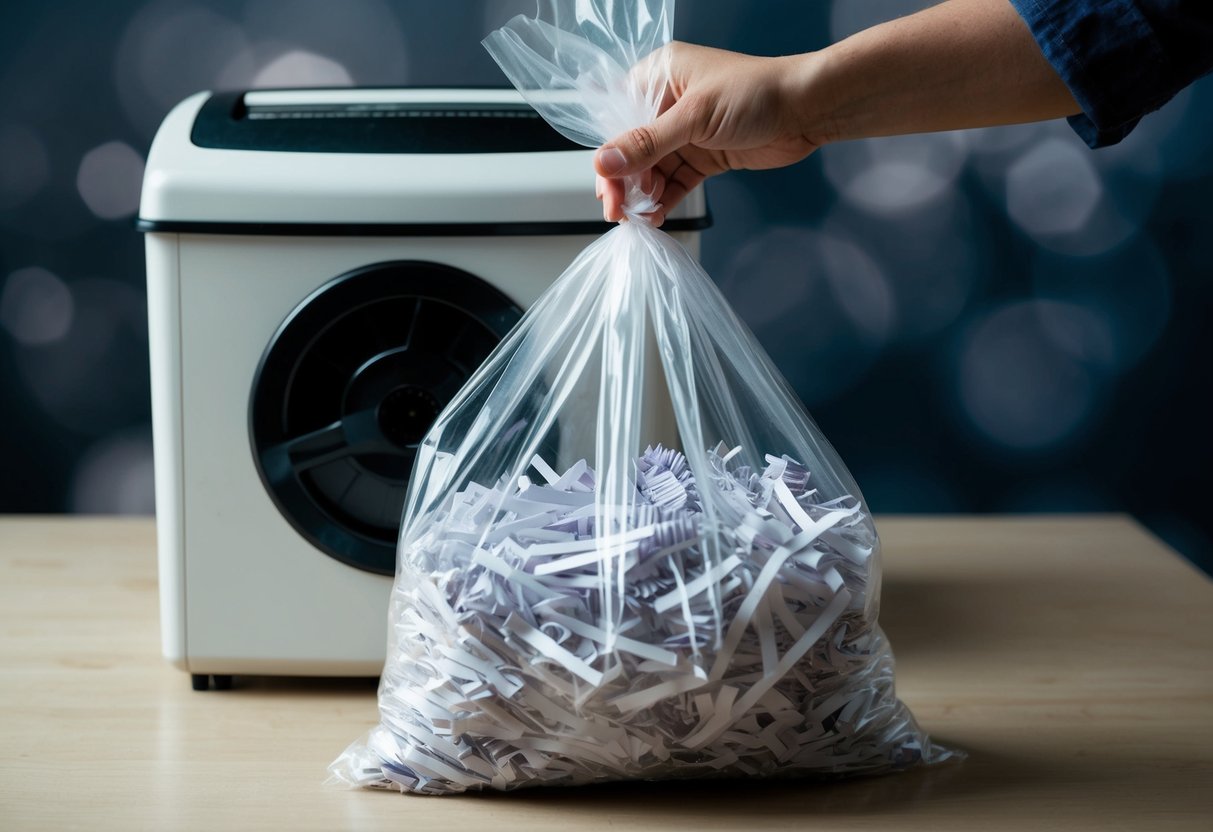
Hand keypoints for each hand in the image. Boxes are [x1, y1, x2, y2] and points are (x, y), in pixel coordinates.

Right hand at [594, 43, 820, 225]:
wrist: (807, 109)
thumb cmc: (755, 94)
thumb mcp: (694, 116)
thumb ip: (648, 143)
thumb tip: (604, 163)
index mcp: (660, 76)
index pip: (618, 117)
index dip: (609, 154)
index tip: (605, 186)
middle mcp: (669, 103)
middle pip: (633, 148)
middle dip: (625, 181)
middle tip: (619, 212)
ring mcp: (687, 132)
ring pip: (653, 169)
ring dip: (645, 195)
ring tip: (641, 218)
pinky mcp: (704, 155)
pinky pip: (675, 181)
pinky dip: (665, 200)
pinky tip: (656, 218)